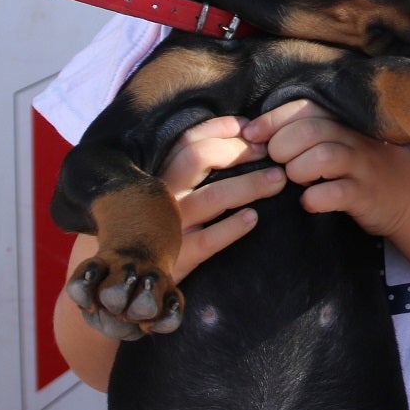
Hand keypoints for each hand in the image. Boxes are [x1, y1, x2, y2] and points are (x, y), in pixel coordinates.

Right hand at [158, 114, 286, 281]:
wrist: (132, 283)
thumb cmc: (158, 230)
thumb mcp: (164, 196)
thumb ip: (187, 171)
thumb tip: (238, 137)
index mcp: (158, 177)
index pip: (188, 139)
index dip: (221, 128)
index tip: (251, 127)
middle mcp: (160, 197)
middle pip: (198, 157)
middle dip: (238, 150)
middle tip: (269, 152)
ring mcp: (169, 228)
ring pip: (212, 197)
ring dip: (249, 184)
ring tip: (277, 181)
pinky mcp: (178, 259)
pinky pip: (209, 241)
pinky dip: (232, 228)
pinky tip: (252, 218)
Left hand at [247, 99, 409, 236]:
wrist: (407, 197)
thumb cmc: (360, 168)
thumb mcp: (339, 142)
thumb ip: (308, 133)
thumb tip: (256, 134)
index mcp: (341, 122)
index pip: (303, 108)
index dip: (272, 120)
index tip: (250, 135)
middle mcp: (351, 139)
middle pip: (310, 130)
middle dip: (282, 146)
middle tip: (276, 163)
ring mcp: (360, 166)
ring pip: (323, 156)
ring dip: (298, 169)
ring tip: (294, 180)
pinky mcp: (365, 194)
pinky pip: (336, 193)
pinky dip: (314, 199)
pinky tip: (309, 202)